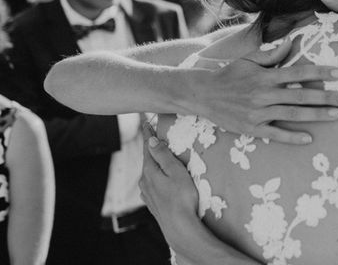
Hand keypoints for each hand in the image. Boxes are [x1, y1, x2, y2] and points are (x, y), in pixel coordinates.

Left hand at [139, 123, 198, 253]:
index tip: (146, 120)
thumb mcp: (176, 172)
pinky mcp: (153, 203)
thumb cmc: (182, 197)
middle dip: (152, 148)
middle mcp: (144, 181)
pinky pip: (153, 184)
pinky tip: (162, 180)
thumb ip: (163, 155)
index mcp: (150, 170)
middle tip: (156, 135)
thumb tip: (152, 140)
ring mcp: (147, 193)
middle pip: (148, 159)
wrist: (180, 227)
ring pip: (150, 173)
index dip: (148, 132)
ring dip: (155, 163)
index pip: (148, 146)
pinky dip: (157, 177)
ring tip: (162, 156)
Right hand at [178, 38, 337, 144]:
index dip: (319, 73)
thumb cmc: (230, 75)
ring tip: (336, 115)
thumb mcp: (249, 60)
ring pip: (293, 114)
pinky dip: (292, 137)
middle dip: (326, 97)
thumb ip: (272, 55)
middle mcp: (264, 94)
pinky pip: (276, 134)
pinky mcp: (252, 128)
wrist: (203, 94)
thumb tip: (291, 43)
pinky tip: (309, 138)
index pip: (298, 72)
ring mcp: (258, 113)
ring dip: (316, 115)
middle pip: (301, 95)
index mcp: (265, 76)